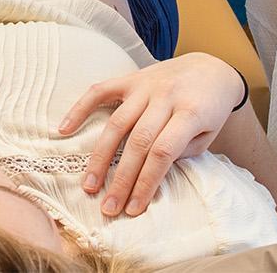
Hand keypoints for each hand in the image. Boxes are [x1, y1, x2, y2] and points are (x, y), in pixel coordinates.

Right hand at [57, 53, 246, 216]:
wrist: (211, 67)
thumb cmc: (210, 108)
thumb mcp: (208, 133)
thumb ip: (182, 150)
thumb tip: (150, 170)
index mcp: (190, 112)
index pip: (163, 152)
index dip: (147, 182)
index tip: (134, 208)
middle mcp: (165, 96)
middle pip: (138, 142)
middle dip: (122, 179)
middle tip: (108, 207)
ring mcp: (145, 85)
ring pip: (117, 123)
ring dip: (101, 157)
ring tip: (89, 185)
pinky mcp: (130, 78)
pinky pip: (100, 91)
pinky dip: (80, 109)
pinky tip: (64, 129)